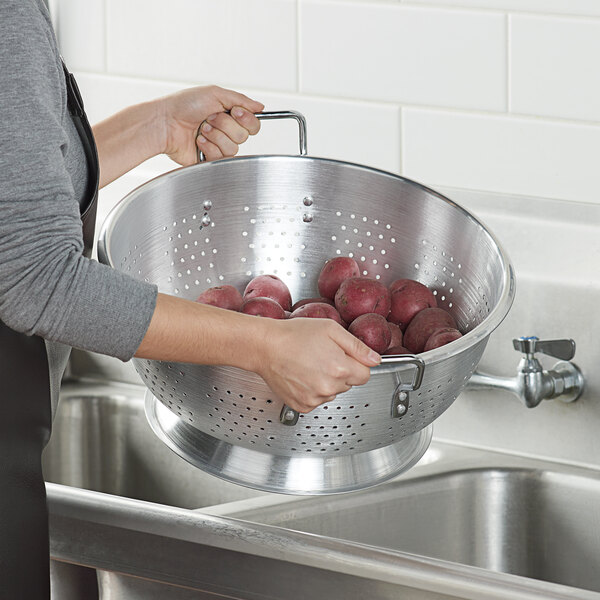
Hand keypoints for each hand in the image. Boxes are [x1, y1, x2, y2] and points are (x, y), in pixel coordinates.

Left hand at [157, 85, 263, 165]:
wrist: (165, 123)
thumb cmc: (183, 105)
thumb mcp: (214, 93)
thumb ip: (241, 99)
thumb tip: (260, 106)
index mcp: (228, 115)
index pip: (253, 123)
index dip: (246, 119)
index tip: (234, 112)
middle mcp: (225, 131)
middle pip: (244, 136)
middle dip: (225, 125)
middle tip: (209, 118)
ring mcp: (218, 145)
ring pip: (233, 148)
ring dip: (216, 136)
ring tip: (201, 130)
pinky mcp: (210, 159)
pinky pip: (221, 158)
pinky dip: (209, 147)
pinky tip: (198, 141)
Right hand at [254, 318, 380, 412]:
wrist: (265, 346)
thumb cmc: (294, 334)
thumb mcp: (330, 329)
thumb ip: (357, 346)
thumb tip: (375, 359)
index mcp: (340, 368)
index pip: (365, 375)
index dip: (356, 363)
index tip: (343, 356)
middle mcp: (329, 387)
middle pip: (348, 384)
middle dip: (340, 371)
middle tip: (321, 356)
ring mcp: (315, 398)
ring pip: (332, 392)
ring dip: (326, 381)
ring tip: (308, 364)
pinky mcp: (302, 405)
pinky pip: (317, 400)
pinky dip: (312, 390)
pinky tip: (301, 375)